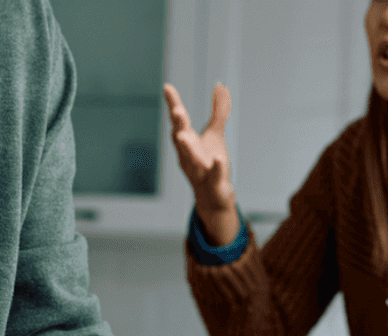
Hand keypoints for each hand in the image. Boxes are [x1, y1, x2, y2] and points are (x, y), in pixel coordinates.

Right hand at [163, 82, 239, 245]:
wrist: (212, 199)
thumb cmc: (210, 165)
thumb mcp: (215, 135)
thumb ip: (218, 111)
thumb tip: (220, 85)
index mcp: (188, 142)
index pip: (179, 121)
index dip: (173, 104)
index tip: (167, 88)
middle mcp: (189, 156)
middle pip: (181, 138)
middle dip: (178, 125)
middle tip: (176, 110)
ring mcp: (200, 171)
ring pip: (192, 159)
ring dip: (188, 148)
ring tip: (184, 135)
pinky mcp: (214, 184)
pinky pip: (214, 176)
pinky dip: (215, 168)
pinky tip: (218, 159)